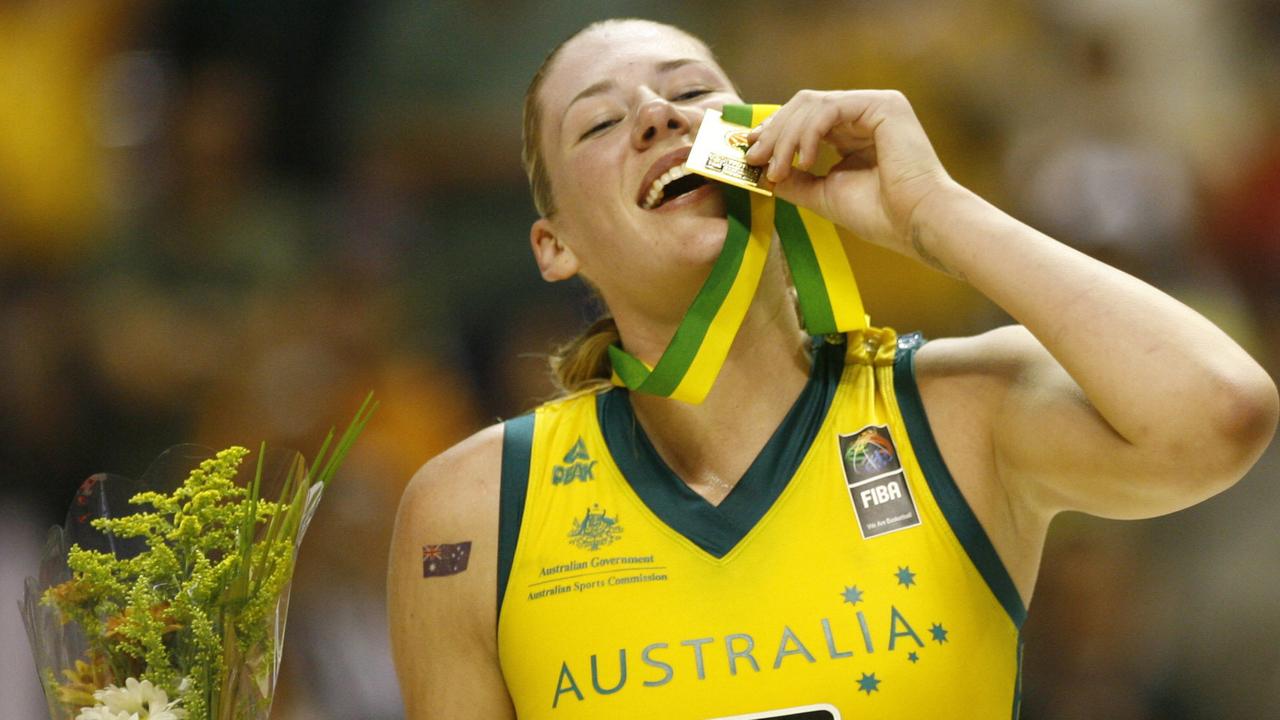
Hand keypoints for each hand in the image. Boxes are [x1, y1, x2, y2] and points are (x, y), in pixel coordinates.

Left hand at [743, 90, 954, 257]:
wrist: (916, 225)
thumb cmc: (880, 215)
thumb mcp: (824, 194)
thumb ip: (795, 179)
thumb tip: (763, 171)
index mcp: (854, 133)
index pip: (805, 119)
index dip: (775, 132)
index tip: (751, 153)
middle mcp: (865, 113)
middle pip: (804, 106)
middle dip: (774, 132)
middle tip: (754, 157)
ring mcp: (876, 105)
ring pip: (813, 105)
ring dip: (787, 137)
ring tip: (778, 168)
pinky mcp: (884, 105)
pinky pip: (830, 109)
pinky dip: (809, 134)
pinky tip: (805, 160)